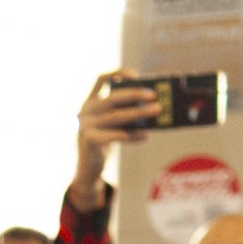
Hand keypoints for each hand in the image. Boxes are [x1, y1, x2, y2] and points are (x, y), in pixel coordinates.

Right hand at [72, 69, 159, 210]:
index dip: (118, 74)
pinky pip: (115, 135)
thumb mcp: (113, 124)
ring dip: (139, 113)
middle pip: (112, 97)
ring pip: (116, 116)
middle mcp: (85, 111)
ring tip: (157, 111)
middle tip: (154, 95)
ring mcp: (85, 126)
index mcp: (90, 102)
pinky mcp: (89, 141)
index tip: (137, 75)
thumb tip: (153, 103)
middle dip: (135, 94)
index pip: (100, 79)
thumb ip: (125, 112)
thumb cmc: (105, 142)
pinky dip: (132, 135)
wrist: (89, 169)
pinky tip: (145, 136)